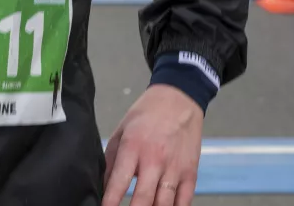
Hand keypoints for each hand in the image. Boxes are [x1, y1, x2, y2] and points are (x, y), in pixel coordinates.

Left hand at [102, 84, 202, 205]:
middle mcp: (155, 159)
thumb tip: (103, 184)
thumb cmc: (147, 113)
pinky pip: (184, 201)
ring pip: (164, 204)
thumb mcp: (121, 130)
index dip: (110, 201)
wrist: (179, 99)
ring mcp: (175, 168)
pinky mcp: (190, 173)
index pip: (118, 182)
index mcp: (133, 147)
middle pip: (143, 198)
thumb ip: (111, 158)